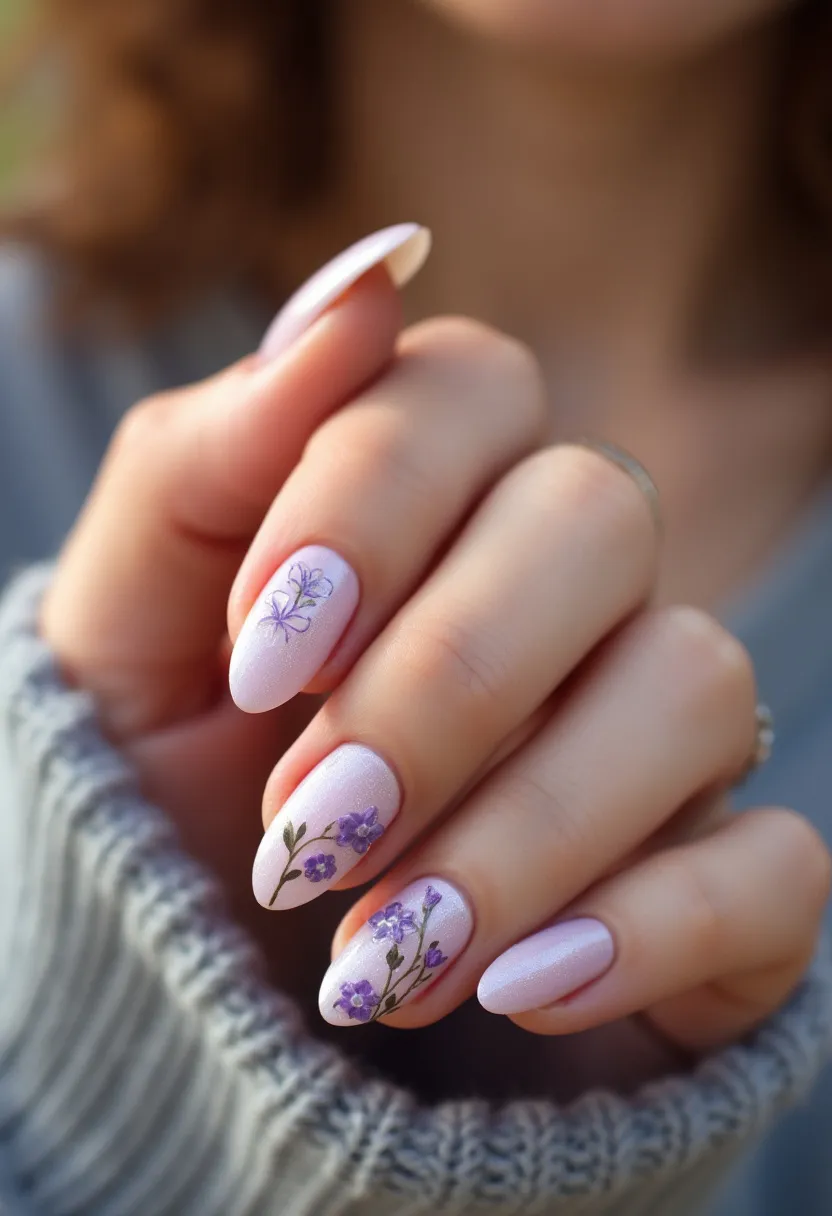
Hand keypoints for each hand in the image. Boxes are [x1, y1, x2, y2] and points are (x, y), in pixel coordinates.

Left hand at [43, 230, 829, 1053]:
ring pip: (693, 684)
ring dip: (522, 829)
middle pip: (599, 514)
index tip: (257, 661)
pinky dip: (647, 930)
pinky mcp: (718, 883)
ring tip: (375, 952)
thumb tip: (367, 275)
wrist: (213, 968)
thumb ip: (208, 449)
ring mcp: (657, 729)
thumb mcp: (128, 622)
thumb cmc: (169, 770)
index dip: (369, 504)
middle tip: (308, 824)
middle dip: (444, 678)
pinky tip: (512, 994)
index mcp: (437, 490)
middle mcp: (570, 585)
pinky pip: (774, 867)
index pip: (471, 390)